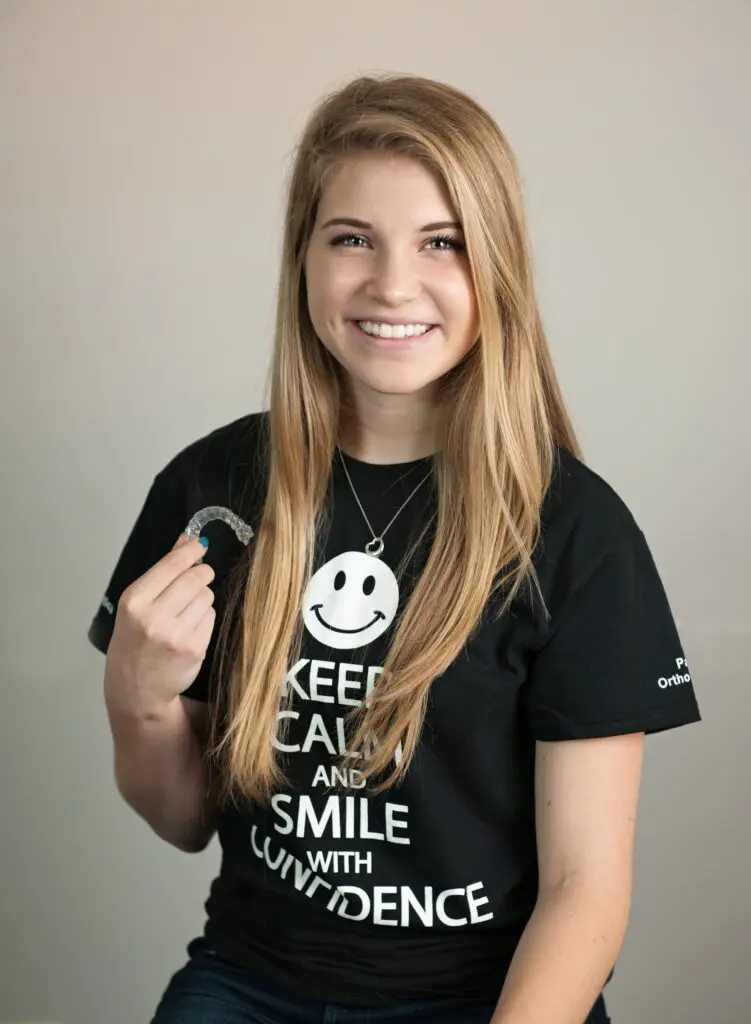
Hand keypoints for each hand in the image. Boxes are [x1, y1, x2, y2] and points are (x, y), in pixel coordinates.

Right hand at [104, 534, 216, 717]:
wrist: (135, 687)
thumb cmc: (134, 640)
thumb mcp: (136, 604)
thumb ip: (161, 572)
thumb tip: (186, 539)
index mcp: (134, 601)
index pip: (172, 565)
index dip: (191, 551)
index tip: (200, 544)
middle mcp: (153, 617)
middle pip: (195, 578)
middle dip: (202, 573)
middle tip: (201, 575)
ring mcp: (176, 634)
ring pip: (206, 597)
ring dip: (202, 597)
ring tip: (186, 610)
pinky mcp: (195, 649)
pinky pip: (211, 617)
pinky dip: (205, 617)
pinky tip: (190, 627)